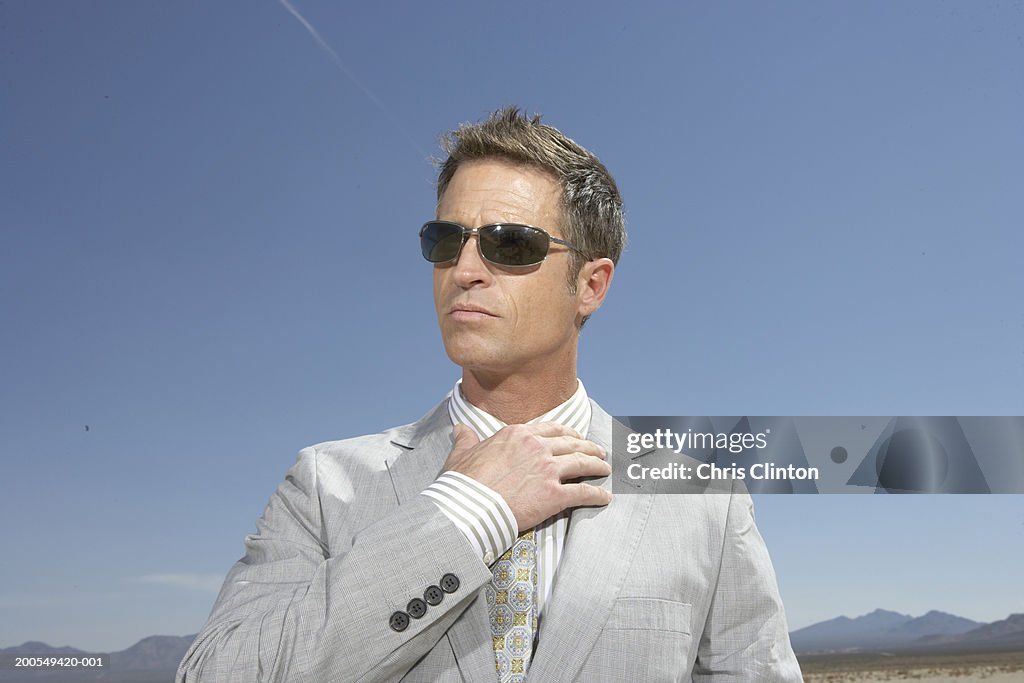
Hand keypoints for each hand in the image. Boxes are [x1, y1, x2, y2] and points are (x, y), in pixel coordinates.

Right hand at [443, 422, 611, 530]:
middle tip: (598, 452)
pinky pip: (583, 492)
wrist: (470, 506)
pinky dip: (596, 495)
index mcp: (518, 435)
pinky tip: (604, 497)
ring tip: (605, 469)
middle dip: (588, 447)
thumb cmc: (463, 482)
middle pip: (572, 444)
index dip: (567, 433)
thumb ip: (466, 439)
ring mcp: (548, 470)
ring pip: (582, 463)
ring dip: (597, 465)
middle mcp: (537, 447)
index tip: (575, 437)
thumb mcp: (461, 454)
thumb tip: (459, 429)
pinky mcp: (554, 495)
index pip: (551, 429)